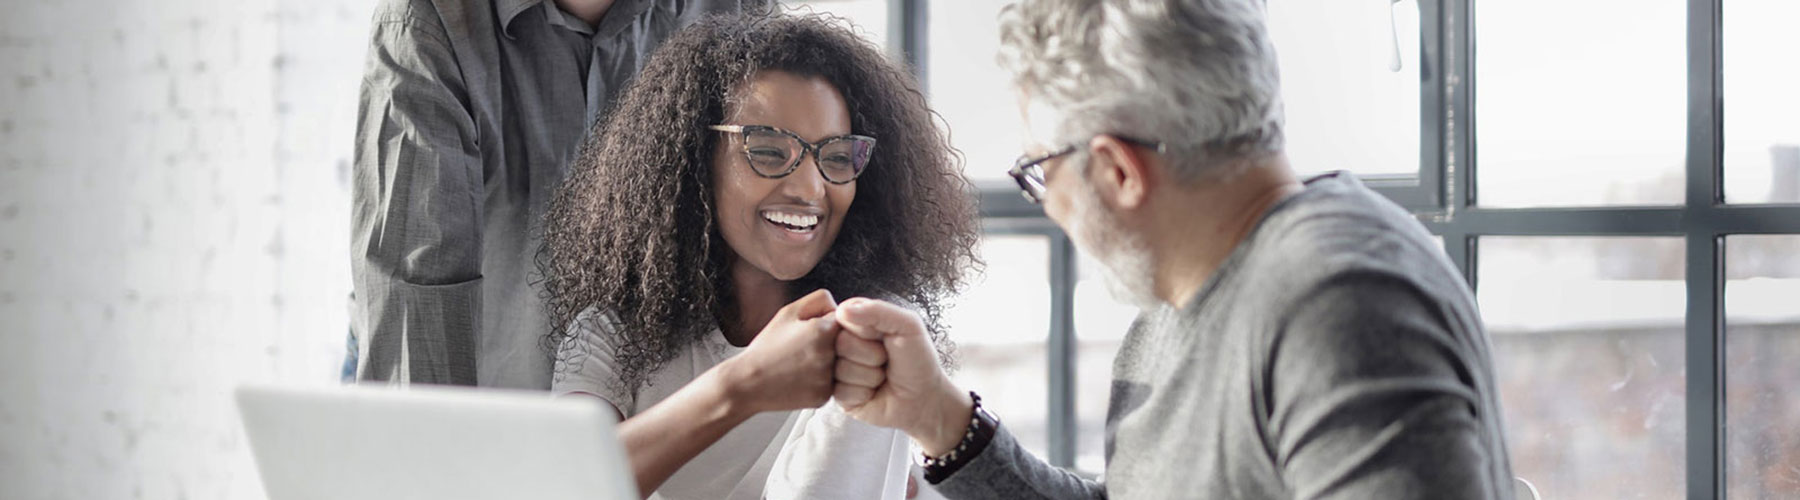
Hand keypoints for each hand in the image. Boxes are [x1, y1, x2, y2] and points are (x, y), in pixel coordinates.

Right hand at [716, 289, 840, 413]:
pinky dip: (819, 381)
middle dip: (828, 344)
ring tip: (799, 364)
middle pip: (844, 344)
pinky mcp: (824, 396)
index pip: (843, 321)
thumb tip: (841, 308)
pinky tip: (799, 378)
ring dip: (825, 363)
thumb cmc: (767, 346)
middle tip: (802, 350)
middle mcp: (830, 355)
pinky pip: (831, 384)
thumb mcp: (788, 312)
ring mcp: (828, 378)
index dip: (824, 324)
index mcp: (824, 330)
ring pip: (839, 364)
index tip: (806, 333)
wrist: (748, 382)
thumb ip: (819, 300)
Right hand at [830, 298, 973, 456]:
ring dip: (870, 376)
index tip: (885, 336)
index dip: (867, 330)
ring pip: (841, 369)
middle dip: (871, 354)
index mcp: (858, 321)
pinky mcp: (839, 394)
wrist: (925, 398)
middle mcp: (845, 343)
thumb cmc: (918, 359)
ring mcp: (840, 369)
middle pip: (841, 343)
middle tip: (886, 360)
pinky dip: (863, 393)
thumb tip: (843, 310)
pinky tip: (874, 393)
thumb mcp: (908, 325)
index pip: (844, 316)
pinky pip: (841, 391)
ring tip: (883, 376)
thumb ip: (878, 311)